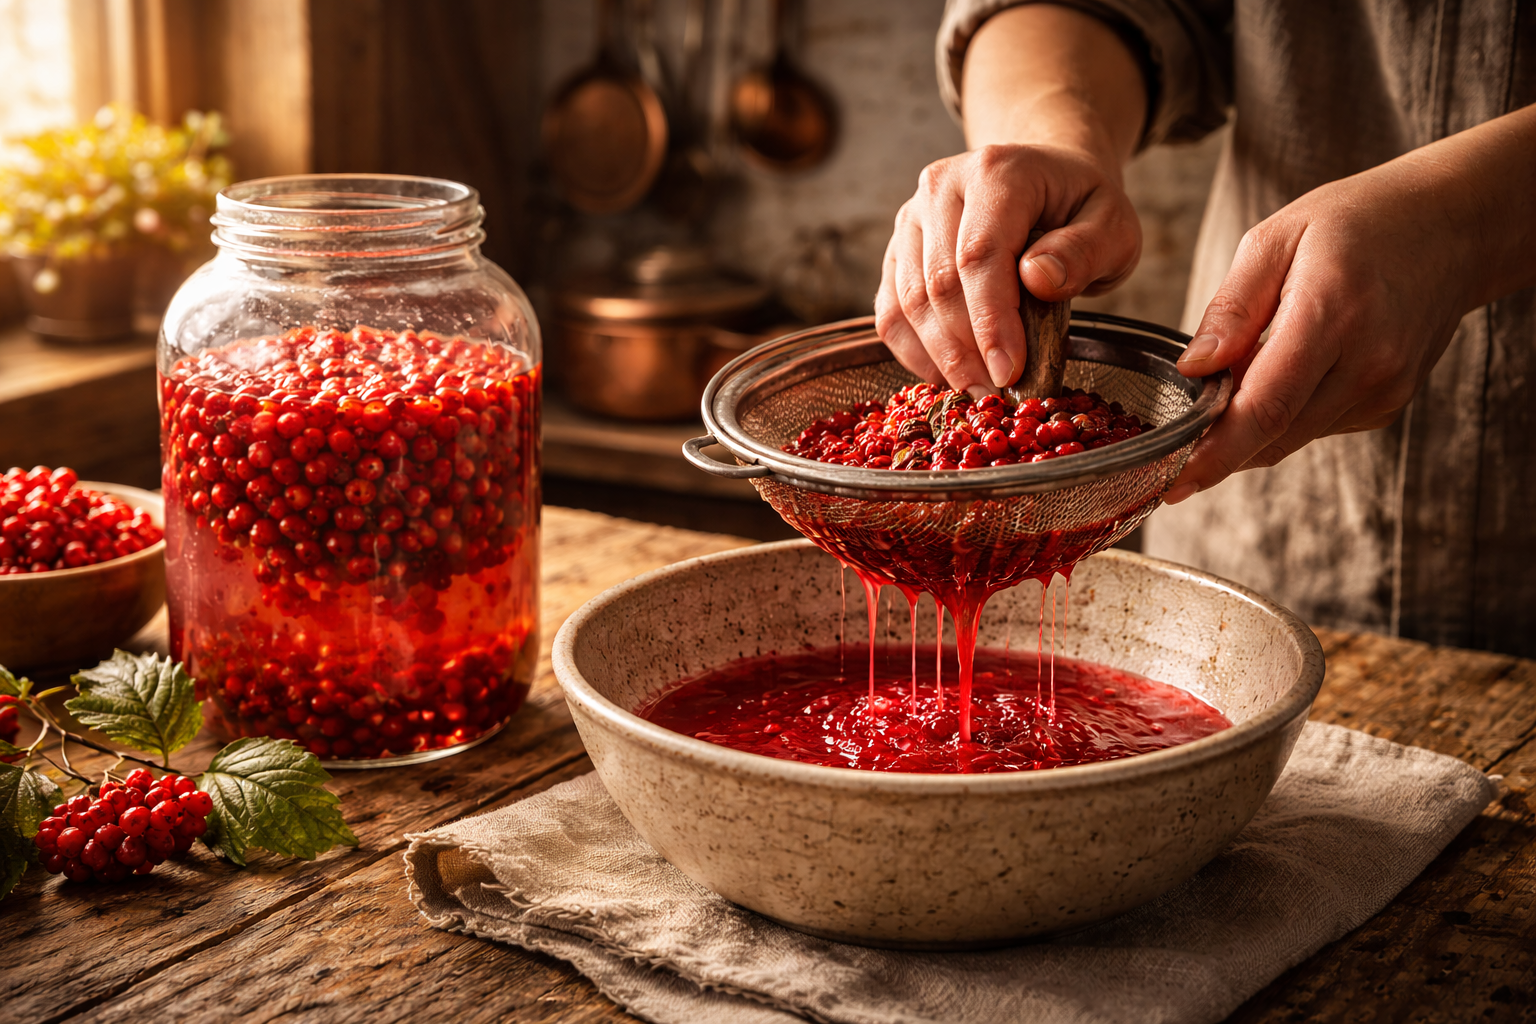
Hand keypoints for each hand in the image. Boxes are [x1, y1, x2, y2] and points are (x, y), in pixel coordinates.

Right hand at [874, 143, 1140, 396]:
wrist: (1048, 181)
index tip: (1010, 373)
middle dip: (966, 351)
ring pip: (908, 302)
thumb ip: (1084, 250)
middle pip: (938, 283)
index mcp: (997, 172)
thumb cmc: (1081, 210)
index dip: (991, 321)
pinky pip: (889, 312)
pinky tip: (949, 375)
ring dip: (941, 357)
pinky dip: (915, 353)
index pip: (981, 254)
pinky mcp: (897, 251)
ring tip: (978, 389)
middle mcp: (942, 187)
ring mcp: (911, 218)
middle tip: (997, 395)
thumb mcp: (1113, 226)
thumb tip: (1038, 279)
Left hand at [1166, 103, 1535, 502]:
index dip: (1214, 454)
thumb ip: (1231, 309)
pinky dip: (1282, 418)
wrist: (1452, 226)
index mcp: (1330, 314)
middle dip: (1217, 452)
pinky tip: (1279, 378)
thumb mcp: (1275, 239)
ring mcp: (1385, 389)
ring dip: (1247, 432)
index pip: (1265, 407)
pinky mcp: (1388, 404)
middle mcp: (1367, 363)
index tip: (1170, 482)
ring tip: (1224, 393)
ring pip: (1291, 438)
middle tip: (1168, 456)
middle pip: (1274, 435)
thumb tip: (1192, 370)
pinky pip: (1315, 427)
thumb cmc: (1357, 223)